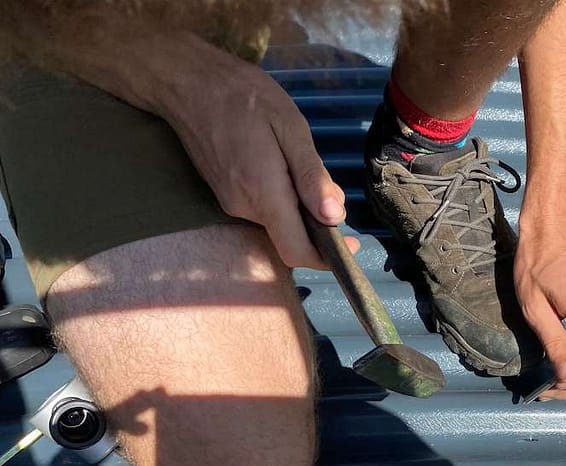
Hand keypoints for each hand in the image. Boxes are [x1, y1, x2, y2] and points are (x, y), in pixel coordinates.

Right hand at [159, 38, 357, 268]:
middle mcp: (243, 208)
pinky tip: (278, 162)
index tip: (352, 246)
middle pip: (291, 235)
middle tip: (324, 181)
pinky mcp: (224, 195)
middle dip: (316, 219)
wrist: (187, 81)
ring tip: (295, 161)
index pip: (297, 252)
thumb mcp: (290, 129)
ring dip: (298, 204)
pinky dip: (281, 196)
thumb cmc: (244, 97)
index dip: (326, 258)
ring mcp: (230, 203)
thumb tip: (335, 217)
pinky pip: (263, 207)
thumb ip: (312, 177)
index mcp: (264, 195)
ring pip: (278, 220)